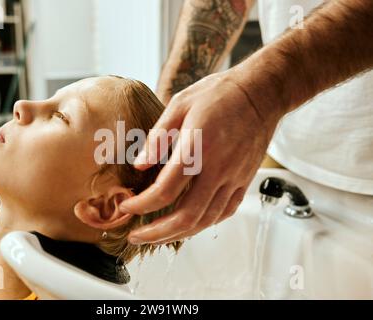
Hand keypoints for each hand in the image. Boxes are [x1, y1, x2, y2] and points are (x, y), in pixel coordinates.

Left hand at [119, 71, 281, 244]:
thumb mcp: (180, 104)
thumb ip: (158, 137)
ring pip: (206, 220)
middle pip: (186, 216)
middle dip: (156, 232)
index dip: (141, 204)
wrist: (261, 93)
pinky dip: (204, 224)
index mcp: (198, 148)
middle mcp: (218, 168)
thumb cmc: (220, 94)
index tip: (127, 205)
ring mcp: (234, 178)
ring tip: (157, 236)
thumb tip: (139, 164)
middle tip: (136, 235)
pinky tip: (189, 224)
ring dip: (178, 234)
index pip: (165, 190)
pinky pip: (225, 212)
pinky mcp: (245, 181)